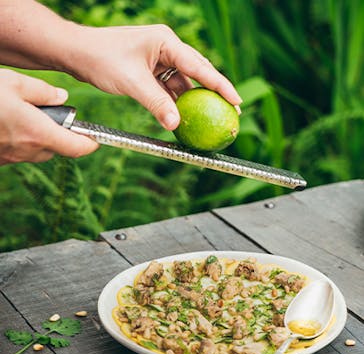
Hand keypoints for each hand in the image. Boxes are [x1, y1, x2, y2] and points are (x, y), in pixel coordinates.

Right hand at [0, 69, 97, 164]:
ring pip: (36, 152)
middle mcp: (28, 151)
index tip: (95, 139)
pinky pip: (18, 153)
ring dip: (38, 138)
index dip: (90, 144)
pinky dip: (19, 141)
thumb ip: (42, 91)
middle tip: (48, 115)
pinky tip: (8, 124)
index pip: (77, 148)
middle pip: (56, 149)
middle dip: (58, 135)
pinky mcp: (0, 160)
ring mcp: (12, 158)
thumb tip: (62, 97)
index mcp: (38, 133)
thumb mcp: (13, 83)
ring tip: (23, 117)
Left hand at [65, 25, 241, 129]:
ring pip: (182, 83)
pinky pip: (168, 88)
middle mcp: (166, 48)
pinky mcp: (149, 70)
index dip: (221, 85)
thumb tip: (176, 126)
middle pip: (197, 72)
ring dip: (193, 101)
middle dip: (214, 92)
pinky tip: (182, 116)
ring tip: (209, 118)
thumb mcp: (132, 83)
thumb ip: (157, 104)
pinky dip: (175, 102)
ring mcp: (158, 59)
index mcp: (166, 42)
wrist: (77, 53)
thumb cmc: (102, 59)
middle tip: (231, 111)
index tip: (237, 101)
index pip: (200, 66)